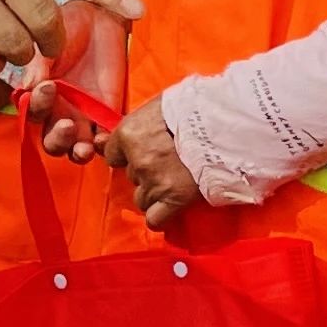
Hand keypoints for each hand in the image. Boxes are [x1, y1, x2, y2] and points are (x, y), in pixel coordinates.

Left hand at [107, 100, 202, 232]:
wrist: (227, 125)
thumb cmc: (194, 109)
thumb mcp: (158, 107)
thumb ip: (132, 125)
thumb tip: (99, 140)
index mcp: (129, 133)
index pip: (112, 154)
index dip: (128, 154)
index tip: (144, 151)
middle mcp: (137, 160)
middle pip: (132, 176)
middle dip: (147, 171)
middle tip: (169, 161)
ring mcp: (154, 182)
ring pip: (141, 198)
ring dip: (154, 192)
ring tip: (175, 180)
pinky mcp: (174, 199)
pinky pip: (155, 219)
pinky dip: (160, 217)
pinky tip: (170, 207)